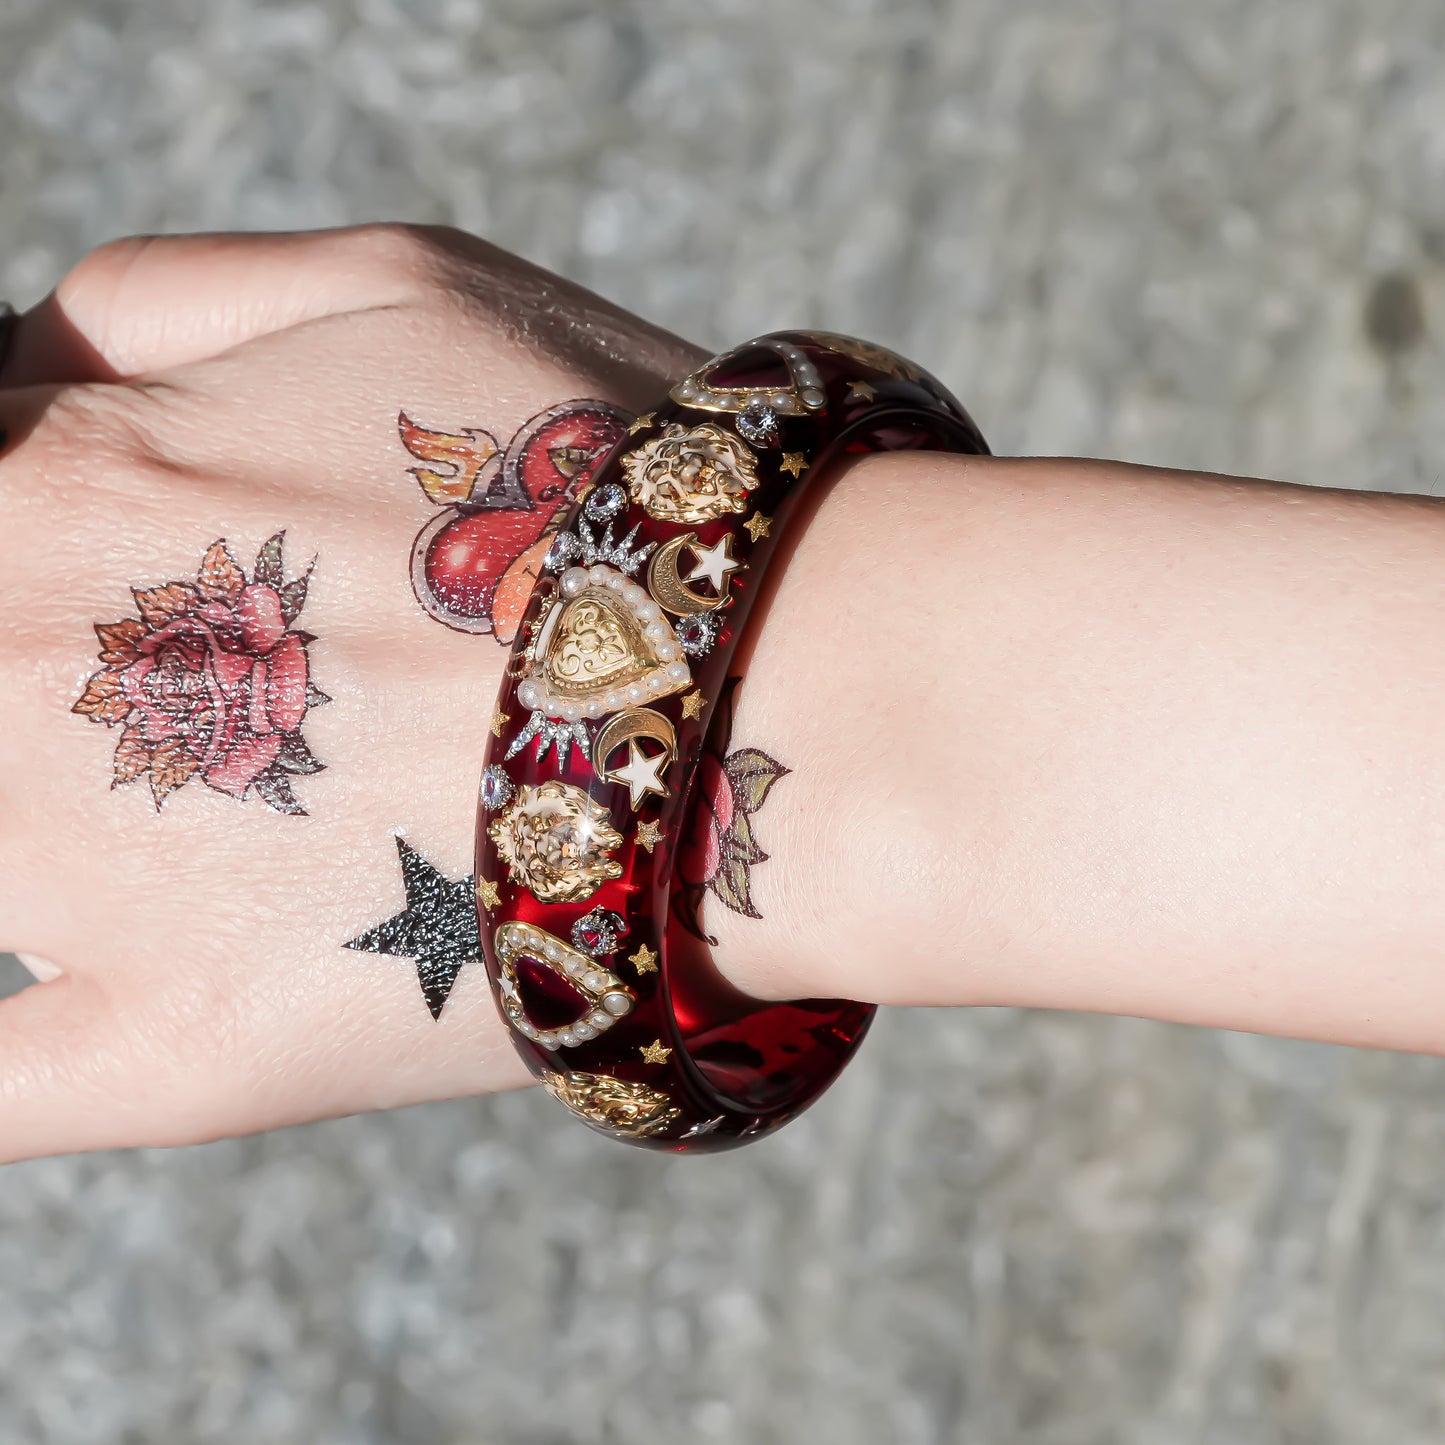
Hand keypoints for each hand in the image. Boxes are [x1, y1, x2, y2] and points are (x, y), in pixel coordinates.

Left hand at [0, 224, 703, 1160]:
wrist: (778, 695)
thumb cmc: (602, 465)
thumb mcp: (385, 283)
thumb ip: (150, 296)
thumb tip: (9, 361)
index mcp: (52, 490)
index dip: (47, 497)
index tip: (151, 543)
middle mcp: (12, 689)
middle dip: (62, 653)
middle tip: (242, 682)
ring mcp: (80, 896)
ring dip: (37, 817)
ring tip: (228, 801)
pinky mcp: (181, 1050)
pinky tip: (57, 988)